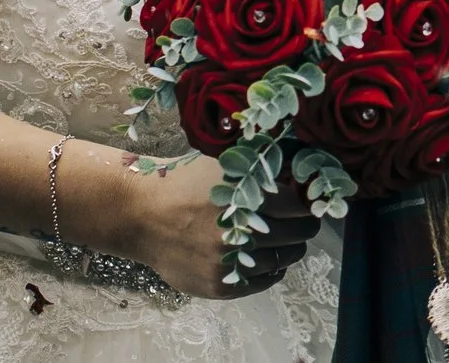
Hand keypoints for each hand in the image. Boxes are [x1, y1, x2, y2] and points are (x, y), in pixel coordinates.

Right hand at [106, 148, 316, 300]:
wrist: (141, 214)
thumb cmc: (184, 182)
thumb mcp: (224, 163)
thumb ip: (262, 166)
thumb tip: (304, 164)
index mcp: (247, 197)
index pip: (302, 205)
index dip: (307, 201)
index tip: (306, 200)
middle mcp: (241, 233)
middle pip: (299, 234)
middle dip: (303, 224)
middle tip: (299, 219)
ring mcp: (230, 263)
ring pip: (284, 259)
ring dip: (288, 247)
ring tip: (280, 237)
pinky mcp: (219, 286)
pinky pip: (262, 281)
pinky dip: (271, 269)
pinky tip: (266, 257)